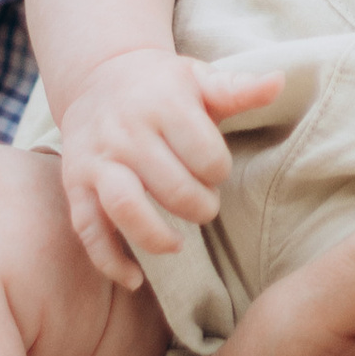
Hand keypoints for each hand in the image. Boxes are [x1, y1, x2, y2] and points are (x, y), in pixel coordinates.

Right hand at [59, 46, 282, 287]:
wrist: (98, 77)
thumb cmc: (161, 85)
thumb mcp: (199, 78)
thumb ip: (238, 88)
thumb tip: (278, 82)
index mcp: (163, 103)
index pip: (205, 154)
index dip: (219, 170)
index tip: (216, 170)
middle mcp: (127, 131)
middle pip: (171, 186)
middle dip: (199, 206)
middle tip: (205, 206)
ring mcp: (98, 159)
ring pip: (125, 208)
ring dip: (156, 236)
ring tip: (177, 244)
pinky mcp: (76, 184)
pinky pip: (89, 230)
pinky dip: (110, 260)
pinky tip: (135, 277)